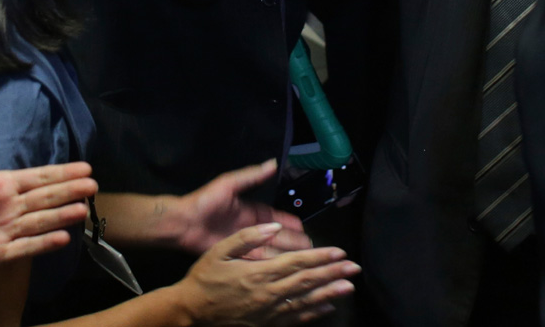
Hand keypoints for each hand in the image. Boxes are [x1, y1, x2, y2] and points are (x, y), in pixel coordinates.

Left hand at [0, 138, 96, 271]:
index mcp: (2, 185)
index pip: (39, 177)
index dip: (62, 172)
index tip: (85, 168)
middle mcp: (10, 207)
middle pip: (46, 198)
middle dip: (70, 191)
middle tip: (93, 186)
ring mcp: (6, 231)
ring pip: (40, 222)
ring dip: (61, 217)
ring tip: (82, 210)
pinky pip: (25, 248)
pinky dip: (43, 244)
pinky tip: (63, 239)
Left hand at [166, 159, 309, 256]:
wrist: (182, 223)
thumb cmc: (204, 201)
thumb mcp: (230, 184)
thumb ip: (252, 176)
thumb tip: (273, 163)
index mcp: (249, 211)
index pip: (274, 216)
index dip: (288, 221)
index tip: (302, 226)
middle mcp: (248, 228)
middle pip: (275, 235)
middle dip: (291, 240)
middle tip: (309, 246)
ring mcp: (242, 243)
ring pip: (269, 249)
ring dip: (284, 253)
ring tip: (300, 259)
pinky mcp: (235, 256)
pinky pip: (255, 259)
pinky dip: (269, 263)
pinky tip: (281, 267)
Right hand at [177, 224, 357, 325]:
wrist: (190, 311)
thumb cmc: (204, 277)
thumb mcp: (219, 250)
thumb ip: (247, 237)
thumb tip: (272, 227)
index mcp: (259, 272)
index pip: (297, 262)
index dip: (321, 257)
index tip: (339, 252)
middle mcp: (268, 293)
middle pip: (307, 281)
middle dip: (333, 273)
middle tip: (354, 268)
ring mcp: (268, 312)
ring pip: (305, 301)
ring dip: (329, 293)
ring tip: (349, 287)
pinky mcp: (266, 324)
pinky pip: (294, 318)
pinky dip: (313, 312)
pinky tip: (327, 307)